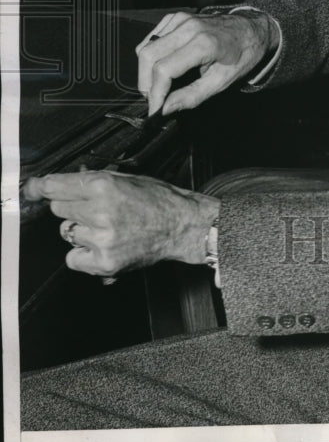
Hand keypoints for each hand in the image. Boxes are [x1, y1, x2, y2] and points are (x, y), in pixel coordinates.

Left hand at [23, 171, 219, 276]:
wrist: (183, 226)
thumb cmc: (159, 199)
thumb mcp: (127, 179)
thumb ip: (94, 181)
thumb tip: (59, 184)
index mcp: (105, 186)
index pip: (56, 187)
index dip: (42, 187)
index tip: (33, 189)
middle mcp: (100, 212)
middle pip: (58, 210)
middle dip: (71, 207)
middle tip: (93, 208)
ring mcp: (101, 239)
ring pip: (66, 233)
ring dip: (80, 230)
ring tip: (106, 227)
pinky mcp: (104, 262)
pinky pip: (73, 258)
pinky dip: (83, 253)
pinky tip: (103, 245)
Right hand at [136, 10, 278, 114]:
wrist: (251, 29)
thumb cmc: (241, 55)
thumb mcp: (222, 81)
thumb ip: (192, 96)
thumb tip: (165, 108)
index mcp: (203, 43)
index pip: (164, 69)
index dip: (155, 93)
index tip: (155, 109)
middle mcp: (188, 27)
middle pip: (148, 56)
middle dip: (145, 83)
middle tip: (155, 100)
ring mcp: (180, 19)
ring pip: (145, 46)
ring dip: (146, 70)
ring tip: (159, 86)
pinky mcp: (175, 17)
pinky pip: (151, 38)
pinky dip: (151, 55)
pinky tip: (163, 65)